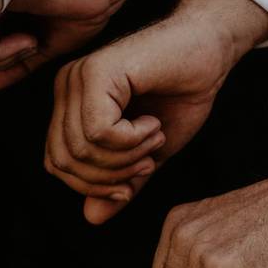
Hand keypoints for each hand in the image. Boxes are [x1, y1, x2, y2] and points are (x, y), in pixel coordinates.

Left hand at [46, 0, 267, 223]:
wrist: (210, 49)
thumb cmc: (184, 91)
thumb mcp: (148, 152)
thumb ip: (121, 182)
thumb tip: (90, 218)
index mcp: (72, 103)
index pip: (57, 164)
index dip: (94, 186)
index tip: (133, 182)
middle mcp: (67, 86)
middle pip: (63, 161)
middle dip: (110, 177)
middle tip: (148, 161)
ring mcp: (78, 77)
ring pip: (81, 149)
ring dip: (126, 158)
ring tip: (154, 138)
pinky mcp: (97, 72)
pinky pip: (99, 131)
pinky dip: (131, 140)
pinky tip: (152, 123)